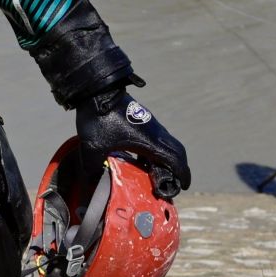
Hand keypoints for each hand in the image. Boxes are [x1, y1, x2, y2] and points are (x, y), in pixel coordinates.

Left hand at [75, 88, 190, 198]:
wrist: (98, 90)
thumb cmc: (99, 118)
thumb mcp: (93, 146)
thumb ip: (93, 167)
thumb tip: (91, 183)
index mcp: (149, 142)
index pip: (175, 160)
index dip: (183, 174)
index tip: (184, 186)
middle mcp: (155, 133)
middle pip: (178, 151)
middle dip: (180, 168)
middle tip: (175, 183)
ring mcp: (151, 126)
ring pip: (169, 144)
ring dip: (170, 159)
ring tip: (160, 175)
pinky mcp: (144, 121)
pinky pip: (160, 139)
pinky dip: (160, 151)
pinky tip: (144, 161)